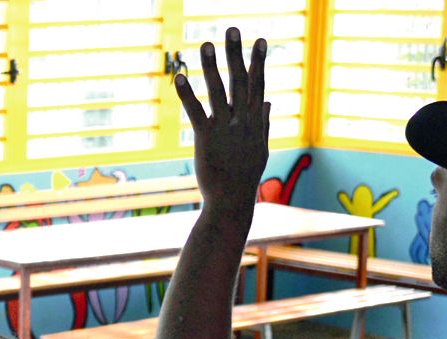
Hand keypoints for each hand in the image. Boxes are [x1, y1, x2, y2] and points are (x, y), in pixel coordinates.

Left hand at [174, 28, 269, 210]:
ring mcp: (225, 129)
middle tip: (232, 29)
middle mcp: (242, 121)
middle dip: (236, 54)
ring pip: (218, 91)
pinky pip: (196, 111)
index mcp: (254, 121)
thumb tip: (267, 102)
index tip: (260, 39)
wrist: (232, 201)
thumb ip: (262, 123)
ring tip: (204, 44)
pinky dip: (187, 94)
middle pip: (240, 81)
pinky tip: (180, 77)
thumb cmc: (244, 176)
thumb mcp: (259, 148)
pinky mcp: (206, 139)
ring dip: (211, 66)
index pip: (258, 85)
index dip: (258, 61)